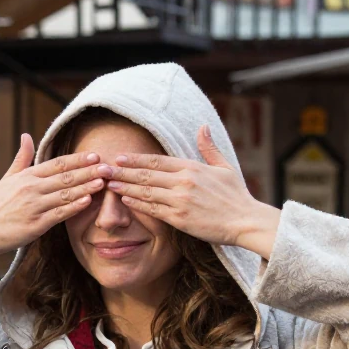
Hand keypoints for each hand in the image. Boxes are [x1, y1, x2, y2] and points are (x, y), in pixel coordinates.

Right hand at [0, 133, 105, 258]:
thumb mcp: (8, 178)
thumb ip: (22, 158)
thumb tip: (26, 135)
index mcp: (27, 176)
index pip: (57, 164)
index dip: (78, 159)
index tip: (95, 155)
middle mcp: (31, 188)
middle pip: (65, 177)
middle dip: (88, 171)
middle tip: (107, 167)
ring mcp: (34, 206)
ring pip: (65, 194)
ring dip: (85, 187)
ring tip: (103, 182)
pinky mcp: (36, 224)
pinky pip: (59, 214)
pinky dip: (74, 206)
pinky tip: (88, 201)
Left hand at [103, 125, 280, 255]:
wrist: (245, 221)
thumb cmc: (236, 196)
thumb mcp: (225, 167)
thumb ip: (209, 148)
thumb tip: (203, 127)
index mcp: (192, 167)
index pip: (157, 160)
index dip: (136, 158)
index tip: (119, 157)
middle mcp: (184, 181)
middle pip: (146, 174)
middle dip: (122, 171)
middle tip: (103, 168)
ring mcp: (180, 200)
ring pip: (146, 191)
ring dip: (125, 186)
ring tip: (108, 182)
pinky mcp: (180, 218)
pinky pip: (153, 209)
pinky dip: (137, 203)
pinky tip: (124, 198)